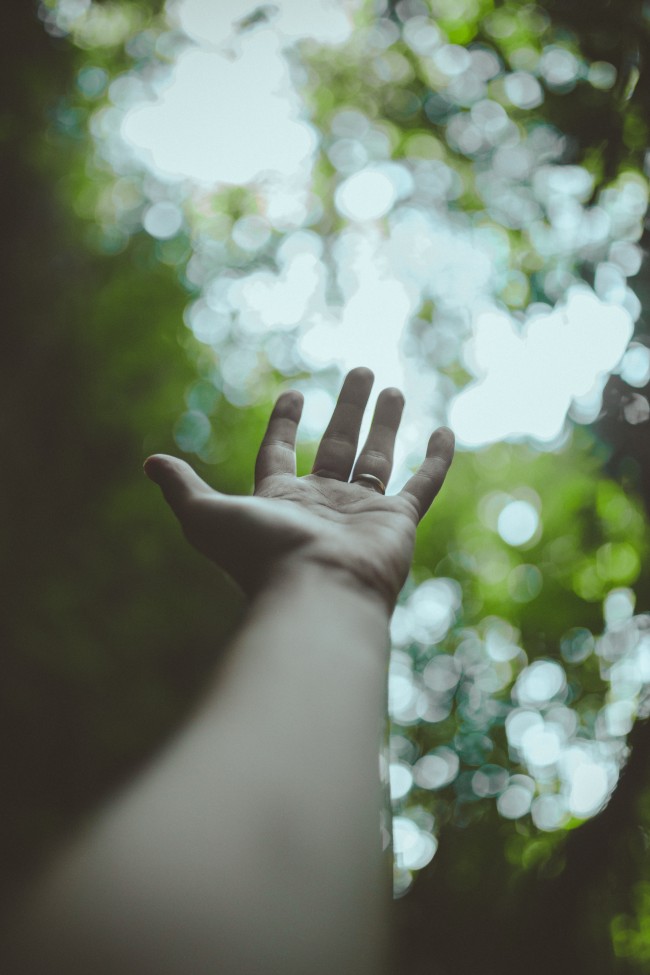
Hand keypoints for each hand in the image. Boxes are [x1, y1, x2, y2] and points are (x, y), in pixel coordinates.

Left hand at [144, 367, 453, 611]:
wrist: (316, 593)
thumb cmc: (261, 556)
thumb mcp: (208, 516)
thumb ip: (183, 487)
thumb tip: (149, 462)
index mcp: (281, 499)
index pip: (282, 452)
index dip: (285, 422)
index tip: (294, 391)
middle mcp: (323, 504)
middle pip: (337, 446)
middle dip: (347, 409)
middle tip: (360, 371)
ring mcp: (363, 512)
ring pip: (378, 457)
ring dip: (385, 423)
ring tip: (391, 387)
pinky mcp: (398, 520)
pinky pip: (422, 483)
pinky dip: (436, 459)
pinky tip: (445, 430)